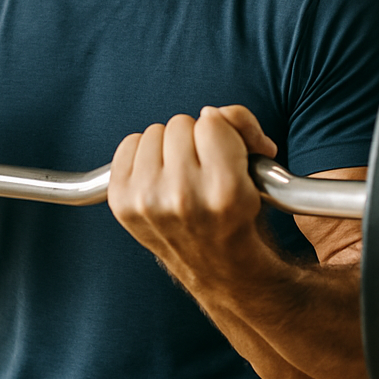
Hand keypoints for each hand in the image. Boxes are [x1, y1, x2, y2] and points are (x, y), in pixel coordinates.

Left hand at [107, 106, 277, 283]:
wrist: (216, 265)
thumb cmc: (235, 213)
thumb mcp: (256, 171)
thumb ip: (242, 126)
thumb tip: (212, 113)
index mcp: (224, 190)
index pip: (212, 121)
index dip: (222, 133)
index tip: (225, 155)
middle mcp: (183, 197)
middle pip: (180, 123)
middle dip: (194, 139)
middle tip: (203, 167)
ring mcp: (147, 201)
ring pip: (154, 131)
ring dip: (168, 146)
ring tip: (181, 173)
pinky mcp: (122, 202)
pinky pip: (129, 144)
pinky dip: (143, 154)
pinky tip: (158, 176)